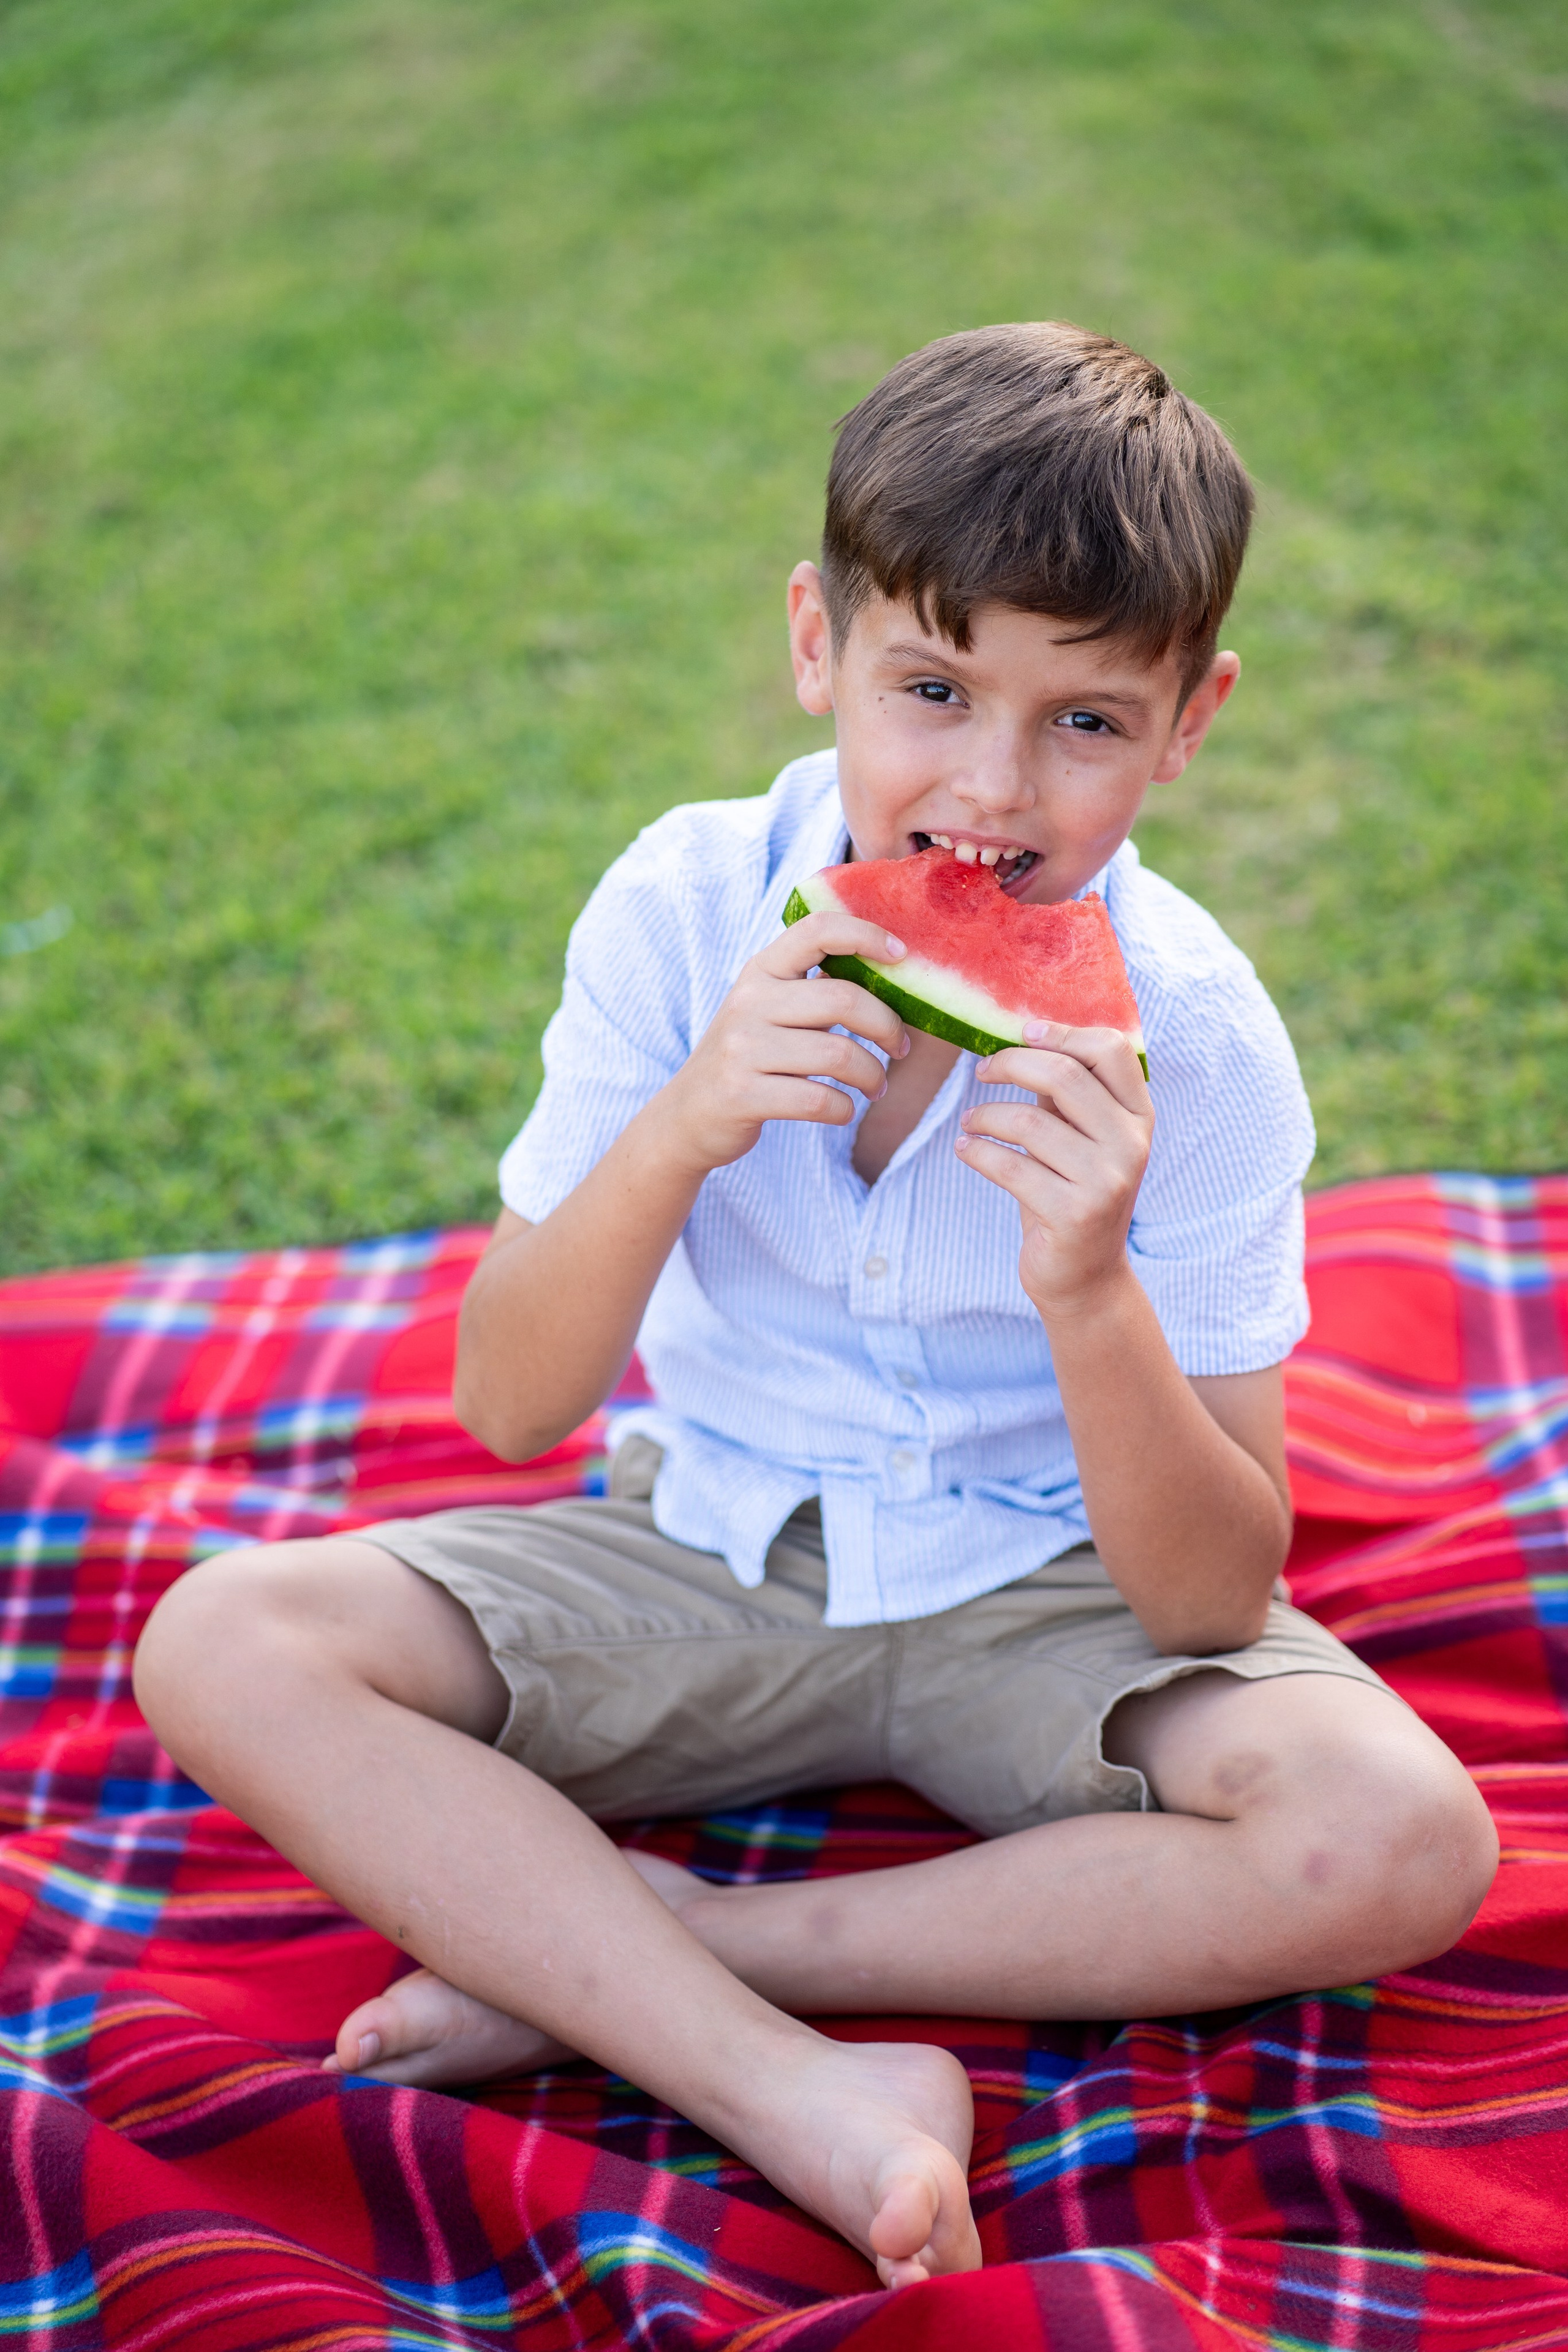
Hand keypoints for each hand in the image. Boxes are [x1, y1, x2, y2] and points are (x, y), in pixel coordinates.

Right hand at [657, 912, 910, 1172]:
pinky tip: (843, 1109)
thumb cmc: (749, 1057)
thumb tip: (890, 974)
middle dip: (888, 1027)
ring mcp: (742, 1048)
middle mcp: (749, 1002)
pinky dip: (845, 1109)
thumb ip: (814, 989)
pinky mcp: (743, 1094)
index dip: (866, 935)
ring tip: (876, 1086)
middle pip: (844, 999)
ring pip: (838, 1054)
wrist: (688, 1114)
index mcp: (761, 971)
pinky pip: (819, 1100)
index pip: (817, 930)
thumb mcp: (768, 1008)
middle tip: (899, 1047)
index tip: (900, 957)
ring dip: (872, 1076)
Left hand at [954, 1021, 1152, 1316]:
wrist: (1084, 1277)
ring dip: (985, 1115)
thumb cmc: (1072, 1193)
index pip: (1112, 1049)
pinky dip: (978, 1152)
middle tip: (982, 1071)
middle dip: (1011, 1064)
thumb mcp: (1079, 1137)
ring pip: (1030, 1121)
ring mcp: (1107, 1181)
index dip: (1062, 1032)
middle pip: (1064, 1075)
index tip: (1022, 1032)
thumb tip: (1025, 1035)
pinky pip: (1011, 1166)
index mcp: (1139, 1117)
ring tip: (970, 1123)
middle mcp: (1132, 1145)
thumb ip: (1064, 1093)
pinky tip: (965, 1149)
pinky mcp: (1075, 1214)